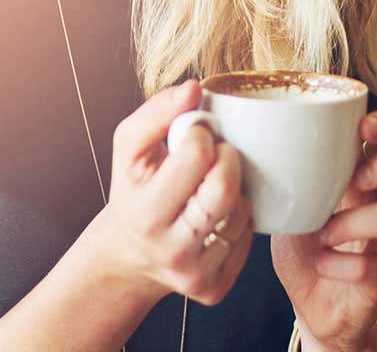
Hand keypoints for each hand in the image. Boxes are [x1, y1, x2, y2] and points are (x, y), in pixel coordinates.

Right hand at [95, 81, 253, 304]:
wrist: (127, 257)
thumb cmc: (134, 191)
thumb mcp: (129, 149)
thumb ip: (156, 112)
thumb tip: (194, 88)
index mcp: (145, 212)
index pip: (195, 157)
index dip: (202, 134)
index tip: (196, 133)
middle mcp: (170, 249)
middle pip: (225, 189)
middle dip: (227, 158)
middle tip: (216, 153)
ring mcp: (195, 274)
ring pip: (242, 212)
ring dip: (235, 189)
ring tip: (211, 185)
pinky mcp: (215, 289)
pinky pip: (248, 238)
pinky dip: (239, 218)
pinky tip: (217, 214)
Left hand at [272, 111, 376, 350]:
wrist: (310, 304)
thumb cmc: (306, 245)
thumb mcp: (297, 202)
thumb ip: (298, 175)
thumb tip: (274, 145)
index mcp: (371, 173)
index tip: (363, 127)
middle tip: (358, 179)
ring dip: (347, 223)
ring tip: (322, 235)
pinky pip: (366, 265)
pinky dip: (334, 264)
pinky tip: (321, 265)